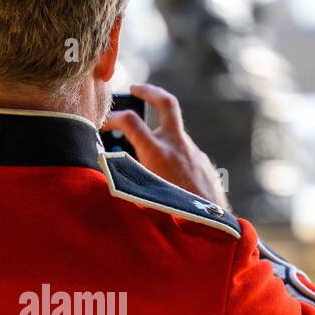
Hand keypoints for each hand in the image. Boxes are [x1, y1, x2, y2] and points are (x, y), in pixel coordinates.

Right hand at [103, 83, 228, 207]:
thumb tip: (108, 166)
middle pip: (166, 102)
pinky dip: (171, 154)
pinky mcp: (203, 161)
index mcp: (158, 153)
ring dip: (158, 135)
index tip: (103, 123)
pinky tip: (167, 173)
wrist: (211, 224)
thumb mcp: (140, 196)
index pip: (130, 121)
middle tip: (135, 89)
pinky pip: (184, 151)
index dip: (113, 117)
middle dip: (149, 92)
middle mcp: (177, 146)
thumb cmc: (173, 214)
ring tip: (145, 152)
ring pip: (174, 132)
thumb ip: (125, 176)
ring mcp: (193, 151)